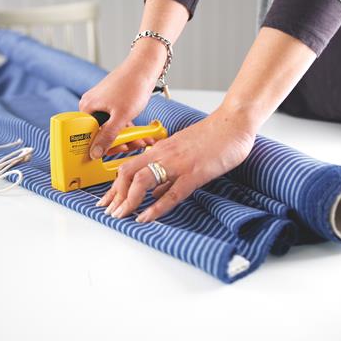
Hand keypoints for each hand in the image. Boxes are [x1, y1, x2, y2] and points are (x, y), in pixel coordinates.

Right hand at [79, 39, 165, 158]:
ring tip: (140, 141)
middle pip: (100, 134)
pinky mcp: (113, 104)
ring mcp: (102, 105)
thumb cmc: (132, 86)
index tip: (111, 154)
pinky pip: (117, 121)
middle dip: (118, 143)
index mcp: (87, 108)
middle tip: (130, 147)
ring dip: (126, 137)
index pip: (86, 136)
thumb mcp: (121, 116)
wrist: (145, 67)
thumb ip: (108, 136)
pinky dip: (128, 128)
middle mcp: (91, 106)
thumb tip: (94, 153)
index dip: (99, 147)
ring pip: (111, 129)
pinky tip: (140, 135)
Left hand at [96, 104, 257, 221]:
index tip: (107, 201)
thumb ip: (168, 173)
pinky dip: (155, 207)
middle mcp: (163, 155)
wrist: (233, 123)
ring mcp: (177, 164)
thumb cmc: (212, 138)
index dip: (115, 187)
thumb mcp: (183, 152)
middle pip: (127, 173)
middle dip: (115, 195)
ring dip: (129, 200)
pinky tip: (146, 218)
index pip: (128, 167)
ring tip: (121, 216)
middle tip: (109, 212)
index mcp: (160, 150)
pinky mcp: (194, 172)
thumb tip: (155, 193)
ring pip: (143, 181)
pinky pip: (171, 193)